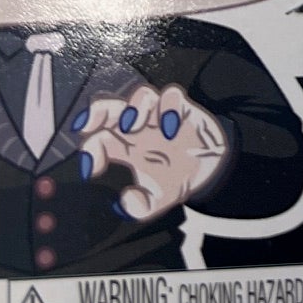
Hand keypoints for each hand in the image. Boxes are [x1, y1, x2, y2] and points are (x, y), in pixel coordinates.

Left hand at [73, 84, 228, 222]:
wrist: (212, 168)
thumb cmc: (179, 177)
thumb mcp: (158, 200)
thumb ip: (141, 207)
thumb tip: (126, 203)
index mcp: (126, 147)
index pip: (100, 139)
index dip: (90, 150)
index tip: (90, 169)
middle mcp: (140, 127)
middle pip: (112, 108)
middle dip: (97, 112)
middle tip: (90, 126)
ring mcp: (160, 116)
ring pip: (140, 96)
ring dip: (133, 108)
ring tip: (132, 127)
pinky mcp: (182, 109)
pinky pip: (172, 96)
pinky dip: (168, 107)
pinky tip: (169, 127)